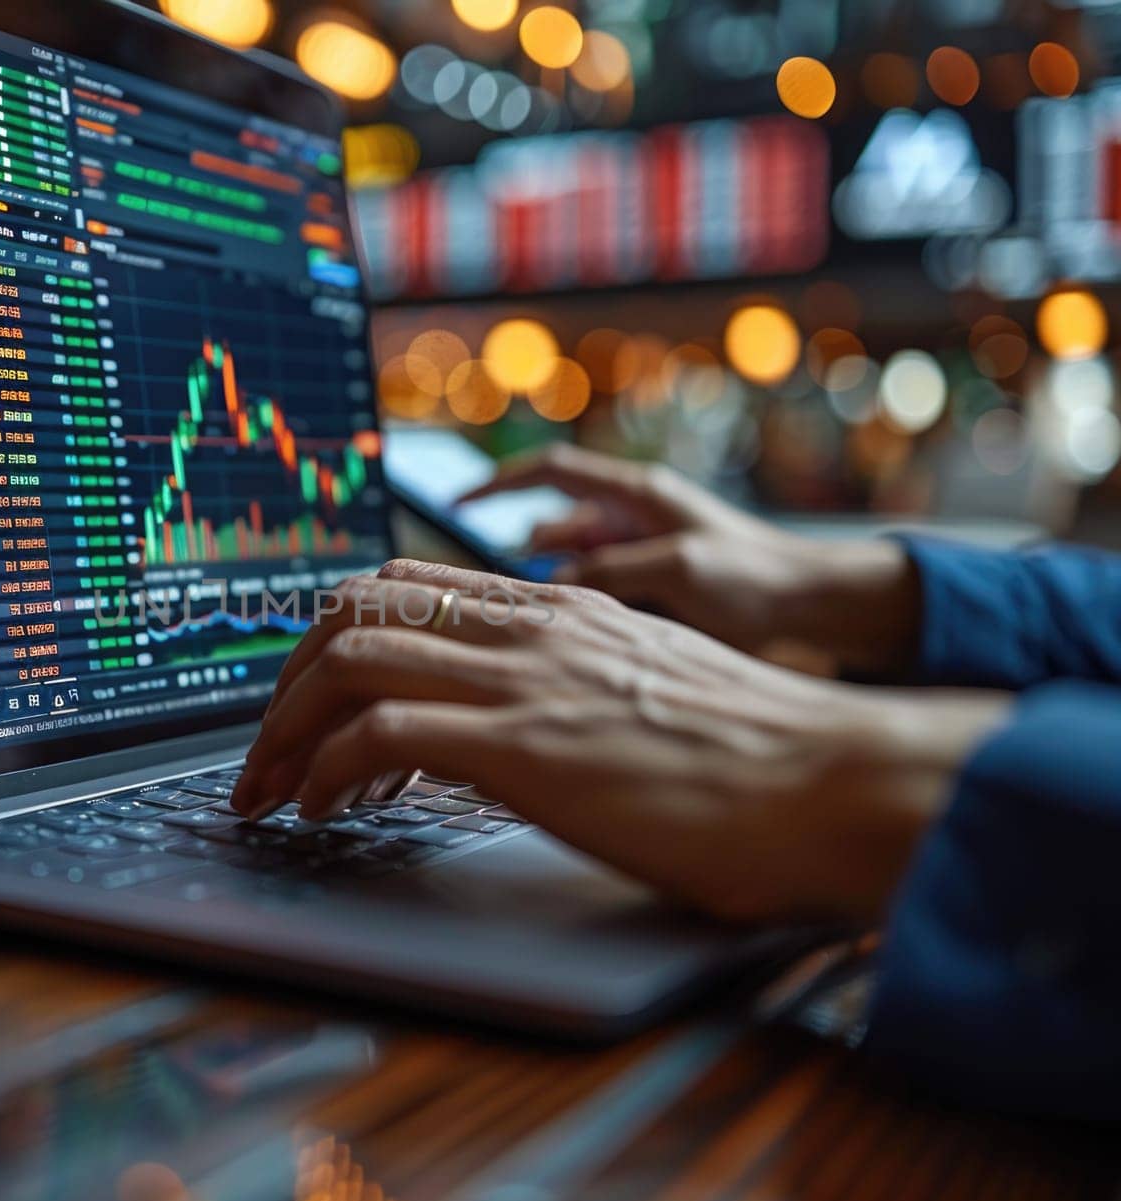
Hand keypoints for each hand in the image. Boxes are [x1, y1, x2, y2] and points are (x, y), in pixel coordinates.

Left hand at [231, 560, 1008, 925]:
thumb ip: (573, 686)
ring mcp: (527, 678)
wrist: (837, 783)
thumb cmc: (761, 759)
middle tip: (265, 755)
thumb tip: (513, 727)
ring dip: (286, 729)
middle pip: (354, 609)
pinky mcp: (527, 744)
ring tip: (274, 793)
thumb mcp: (647, 691)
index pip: (404, 588)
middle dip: (285, 683)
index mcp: (558, 609)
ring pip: (349, 659)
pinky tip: (330, 811)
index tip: (307, 705)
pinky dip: (331, 770)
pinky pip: (382, 733)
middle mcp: (532, 625)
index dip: (331, 641)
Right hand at [461, 446, 921, 674]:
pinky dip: (584, 620)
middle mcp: (631, 521)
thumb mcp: (681, 569)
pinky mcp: (651, 594)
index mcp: (637, 495)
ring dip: (558, 598)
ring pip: (571, 573)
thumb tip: (553, 585)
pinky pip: (597, 601)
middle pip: (551, 531)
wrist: (819, 608)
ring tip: (555, 630)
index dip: (501, 483)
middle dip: (525, 560)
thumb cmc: (761, 578)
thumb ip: (611, 571)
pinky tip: (584, 648)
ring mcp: (639, 558)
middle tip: (512, 600)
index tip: (458, 504)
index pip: (551, 472)